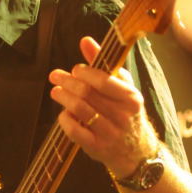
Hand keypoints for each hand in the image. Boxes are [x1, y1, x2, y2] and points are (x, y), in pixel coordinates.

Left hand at [49, 35, 158, 178]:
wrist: (135, 151)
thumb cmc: (126, 113)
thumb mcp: (122, 88)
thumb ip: (104, 64)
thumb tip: (85, 41)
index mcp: (131, 98)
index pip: (103, 81)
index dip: (84, 72)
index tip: (74, 69)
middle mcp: (122, 115)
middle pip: (87, 93)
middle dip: (67, 82)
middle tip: (55, 76)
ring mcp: (109, 133)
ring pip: (80, 110)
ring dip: (63, 98)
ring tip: (56, 92)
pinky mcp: (97, 147)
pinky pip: (75, 131)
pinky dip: (65, 120)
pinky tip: (63, 113)